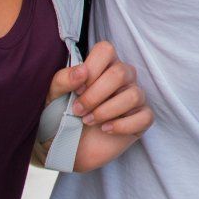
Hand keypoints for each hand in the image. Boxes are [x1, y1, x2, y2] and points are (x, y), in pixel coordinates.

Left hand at [48, 41, 153, 171]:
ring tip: (88, 121)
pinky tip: (105, 130)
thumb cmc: (62, 116)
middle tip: (78, 110)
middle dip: (95, 95)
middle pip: (120, 73)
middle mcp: (123, 77)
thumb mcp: (53, 97)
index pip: (106, 50)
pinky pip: (145, 116)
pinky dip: (123, 125)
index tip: (77, 89)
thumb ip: (63, 80)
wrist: (66, 148)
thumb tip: (82, 72)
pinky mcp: (142, 119)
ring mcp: (135, 97)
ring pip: (133, 95)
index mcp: (103, 66)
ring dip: (106, 111)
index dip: (92, 68)